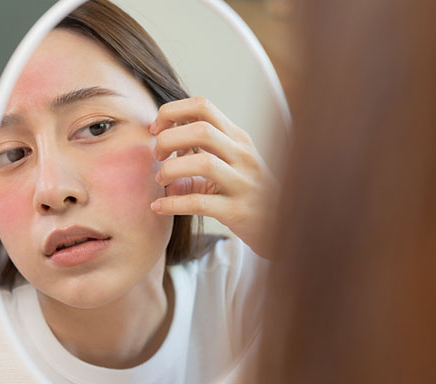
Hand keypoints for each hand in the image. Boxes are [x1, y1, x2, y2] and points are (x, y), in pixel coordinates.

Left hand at [149, 96, 277, 257]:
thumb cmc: (246, 191)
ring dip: (171, 169)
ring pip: (203, 163)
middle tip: (157, 155)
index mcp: (237, 138)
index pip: (202, 106)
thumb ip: (197, 153)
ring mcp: (243, 183)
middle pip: (201, 130)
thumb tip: (161, 149)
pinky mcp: (237, 211)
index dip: (172, 112)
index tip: (156, 129)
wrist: (279, 225)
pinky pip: (200, 203)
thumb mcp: (228, 164)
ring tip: (160, 180)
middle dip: (169, 139)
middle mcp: (242, 155)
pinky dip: (173, 203)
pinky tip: (158, 207)